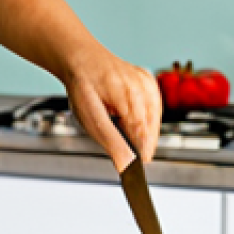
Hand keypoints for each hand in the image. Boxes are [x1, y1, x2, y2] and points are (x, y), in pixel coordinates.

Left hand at [63, 45, 161, 172]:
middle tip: (121, 146)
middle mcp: (143, 87)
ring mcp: (148, 82)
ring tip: (119, 123)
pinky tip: (130, 117)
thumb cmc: (83, 85)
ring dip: (140, 130)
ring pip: (153, 121)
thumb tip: (128, 167)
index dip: (140, 158)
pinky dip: (144, 117)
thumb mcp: (91, 118)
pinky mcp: (149, 81)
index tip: (135, 177)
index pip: (143, 138)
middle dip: (138, 143)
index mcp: (129, 96)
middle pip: (150, 131)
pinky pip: (153, 108)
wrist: (80, 57)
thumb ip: (111, 142)